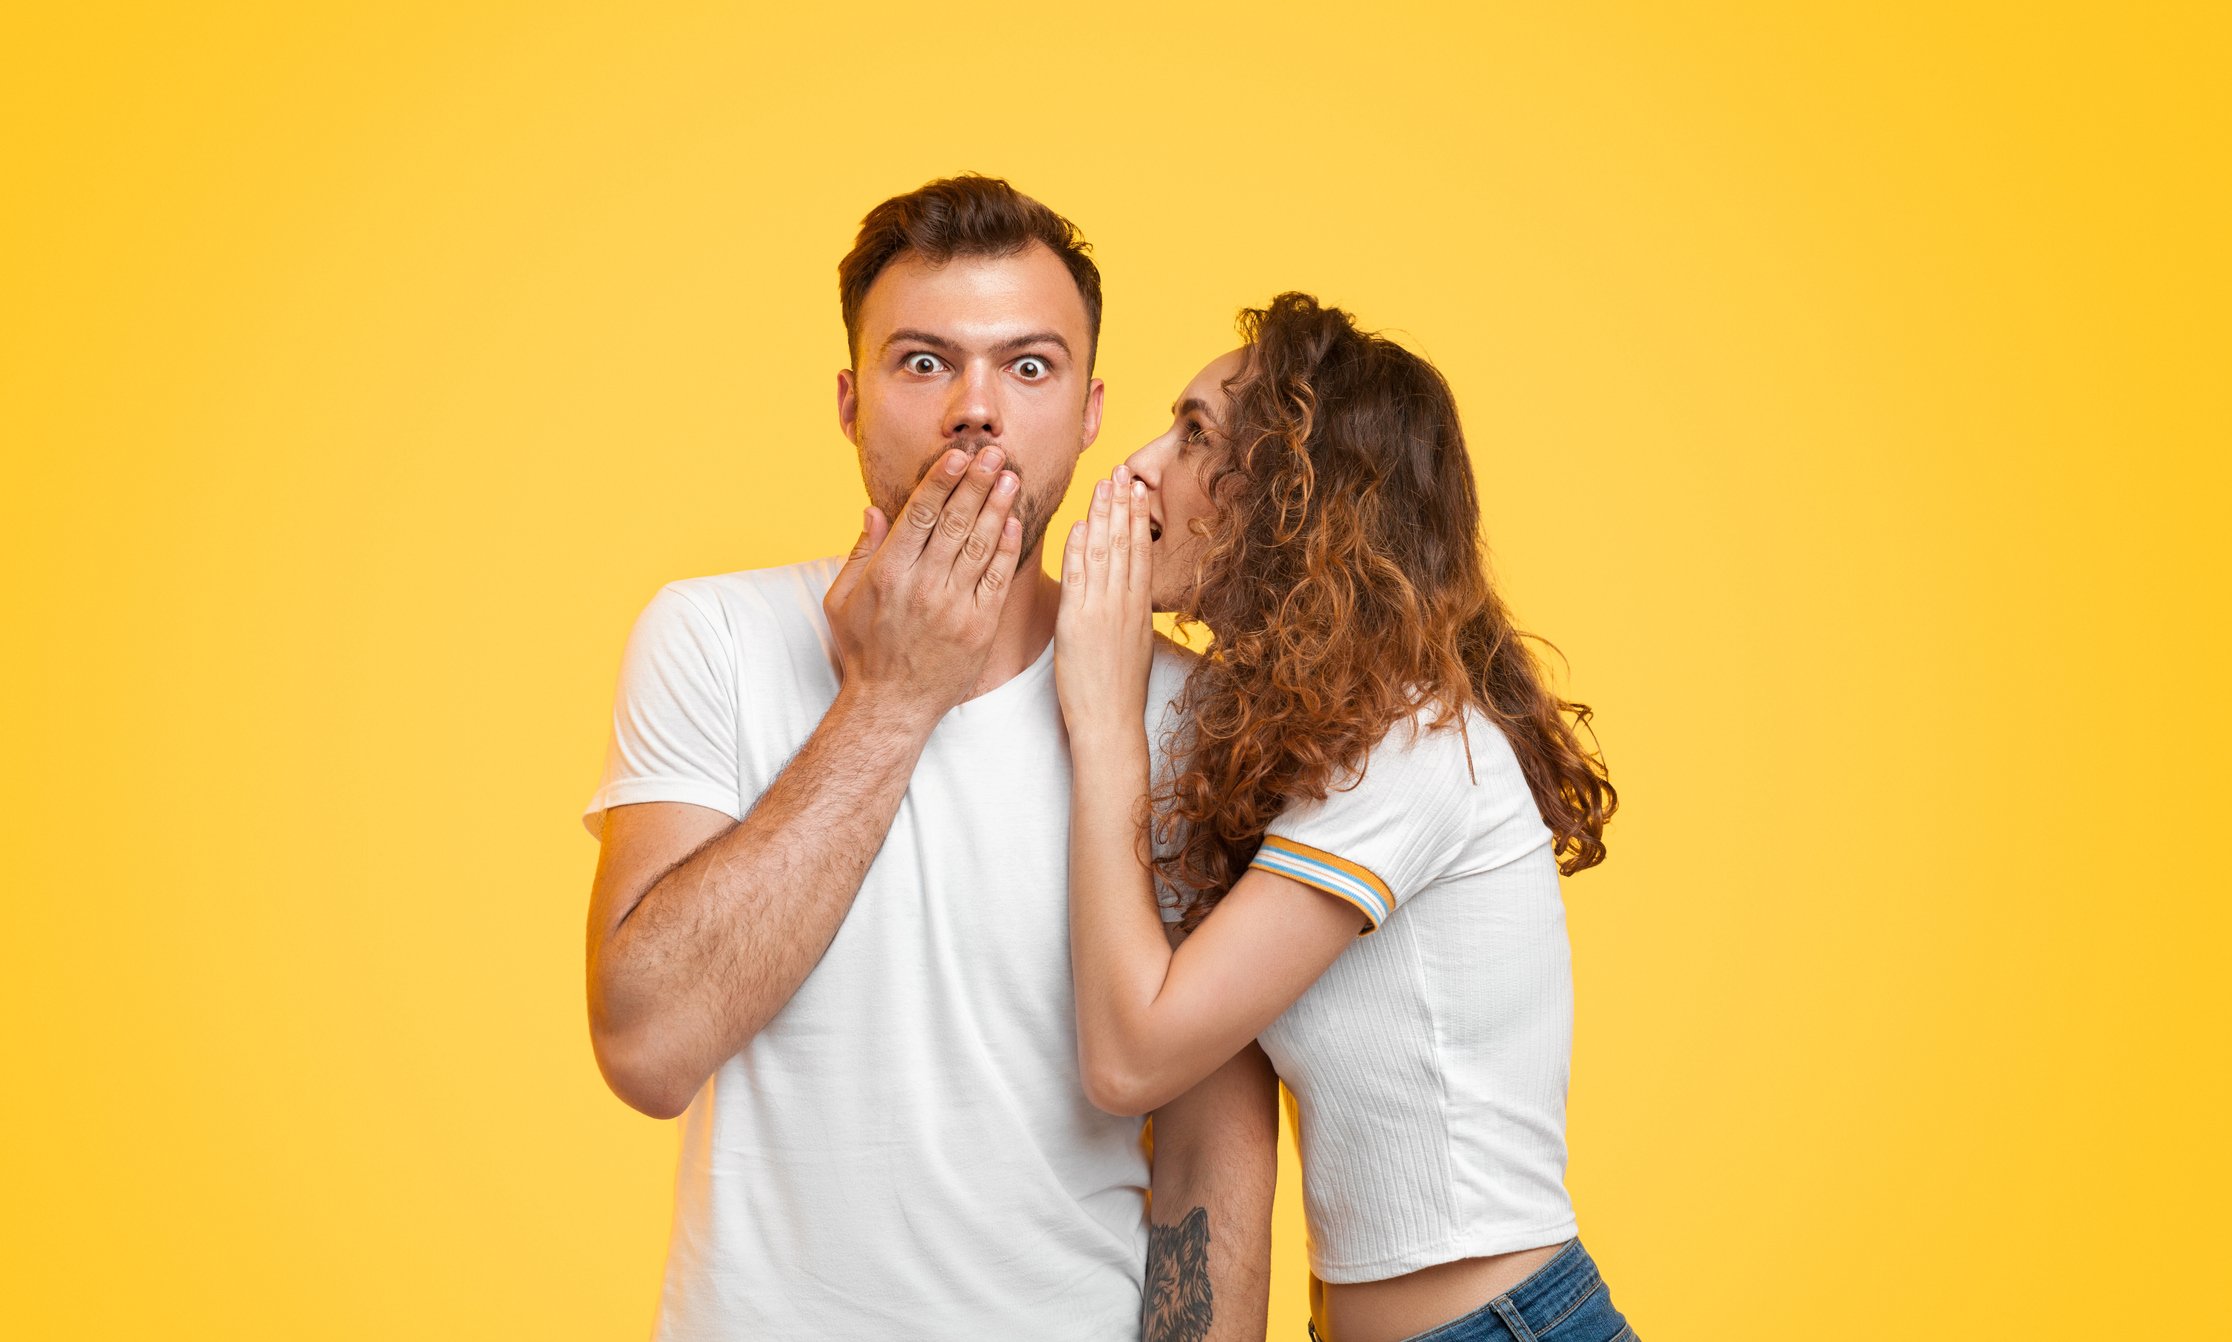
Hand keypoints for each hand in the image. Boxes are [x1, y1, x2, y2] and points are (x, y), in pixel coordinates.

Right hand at [823, 445, 1023, 718]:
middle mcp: (922, 586)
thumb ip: (859, 552)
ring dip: (997, 508)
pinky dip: (1006, 549)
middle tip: (994, 453)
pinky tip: (1014, 522)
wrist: (892, 705)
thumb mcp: (842, 600)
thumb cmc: (865, 649)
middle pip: (954, 523)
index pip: (919, 516)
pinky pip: (996, 580)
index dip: (941, 482)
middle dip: (976, 484)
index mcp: (888, 574)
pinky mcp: (979, 626)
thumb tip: (873, 509)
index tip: (957, 456)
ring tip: (1011, 476)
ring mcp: (954, 607)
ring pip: (979, 546)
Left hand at [1055, 462, 1155, 742]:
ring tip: (1103, 485)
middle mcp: (1124, 604)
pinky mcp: (1078, 623)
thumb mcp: (1133, 646)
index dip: (1139, 518)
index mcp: (1139, 608)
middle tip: (1122, 470)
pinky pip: (1079, 578)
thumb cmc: (1118, 692)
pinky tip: (1078, 526)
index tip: (1137, 489)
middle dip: (1123, 504)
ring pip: (1105, 553)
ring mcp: (1103, 611)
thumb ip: (1128, 614)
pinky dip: (1079, 550)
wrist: (1110, 722)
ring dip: (1102, 516)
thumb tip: (1124, 594)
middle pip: (1126, 544)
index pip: (1141, 551)